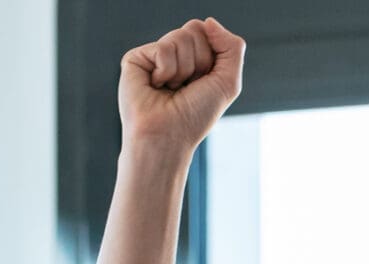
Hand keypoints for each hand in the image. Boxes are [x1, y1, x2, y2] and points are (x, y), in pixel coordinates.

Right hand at [117, 17, 243, 161]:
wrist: (167, 136)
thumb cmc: (195, 116)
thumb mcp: (228, 82)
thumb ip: (232, 47)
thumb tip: (209, 21)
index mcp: (195, 59)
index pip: (208, 31)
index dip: (212, 57)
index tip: (203, 82)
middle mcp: (174, 55)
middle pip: (195, 29)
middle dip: (199, 61)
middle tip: (187, 86)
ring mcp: (154, 55)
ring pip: (180, 36)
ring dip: (184, 69)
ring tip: (172, 89)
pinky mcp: (136, 58)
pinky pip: (163, 48)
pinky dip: (167, 71)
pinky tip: (157, 86)